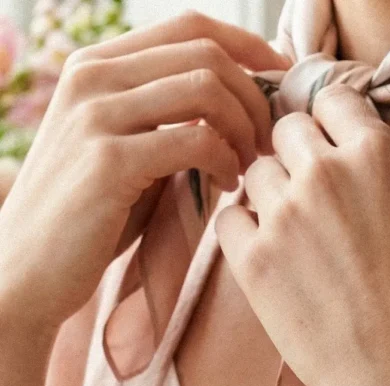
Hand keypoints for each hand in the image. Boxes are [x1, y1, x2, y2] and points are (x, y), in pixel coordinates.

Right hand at [0, 10, 289, 332]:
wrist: (28, 272)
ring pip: (205, 88)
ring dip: (244, 127)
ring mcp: (97, 115)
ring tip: (247, 165)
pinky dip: (224, 161)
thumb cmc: (86, 221)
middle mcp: (93, 77)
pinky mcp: (109, 161)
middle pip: (206, 52)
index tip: (278, 82)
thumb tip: (235, 108)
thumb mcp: (124, 152)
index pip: (189, 27)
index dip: (247, 47)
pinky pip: (194, 140)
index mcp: (96, 66)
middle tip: (268, 140)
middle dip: (254, 94)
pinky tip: (226, 187)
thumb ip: (165, 122)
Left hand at [214, 83, 389, 385]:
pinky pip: (229, 219)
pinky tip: (270, 260)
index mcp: (376, 155)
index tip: (329, 147)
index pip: (331, 98)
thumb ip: (386, 177)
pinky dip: (244, 232)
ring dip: (270, 195)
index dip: (329, 124)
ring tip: (294, 239)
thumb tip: (358, 154)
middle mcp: (325, 172)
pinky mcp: (253, 259)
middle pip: (286, 130)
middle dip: (296, 157)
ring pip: (256, 173)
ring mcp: (284, 214)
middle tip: (310, 198)